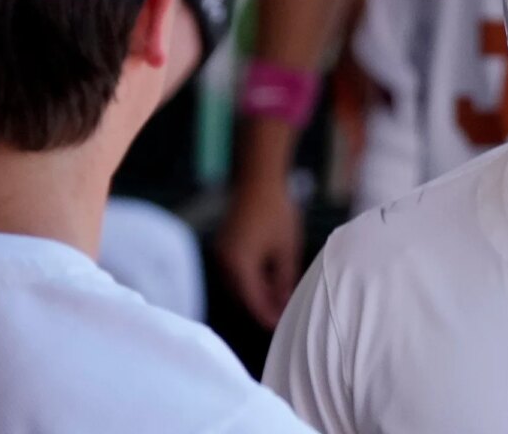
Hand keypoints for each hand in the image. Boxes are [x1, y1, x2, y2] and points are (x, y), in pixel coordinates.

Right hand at [215, 175, 303, 327]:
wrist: (258, 180)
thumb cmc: (276, 212)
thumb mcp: (287, 249)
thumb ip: (285, 279)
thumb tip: (283, 302)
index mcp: (239, 265)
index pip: (252, 302)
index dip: (267, 316)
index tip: (281, 327)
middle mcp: (224, 262)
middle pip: (243, 297)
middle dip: (263, 307)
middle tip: (284, 316)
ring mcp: (221, 254)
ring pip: (239, 286)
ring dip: (257, 294)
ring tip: (280, 300)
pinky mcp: (224, 247)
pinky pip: (236, 273)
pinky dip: (251, 280)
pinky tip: (270, 282)